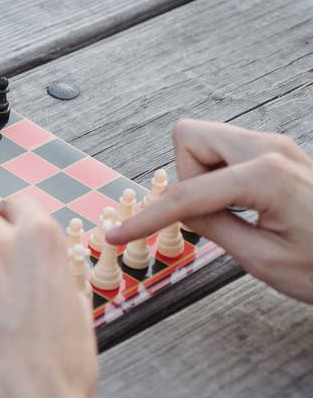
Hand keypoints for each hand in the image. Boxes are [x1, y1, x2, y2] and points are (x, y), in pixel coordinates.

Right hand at [107, 119, 312, 302]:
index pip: (185, 193)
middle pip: (189, 138)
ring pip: (206, 141)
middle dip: (183, 177)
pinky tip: (241, 208)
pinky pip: (227, 152)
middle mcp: (270, 149)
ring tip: (232, 215)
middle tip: (207, 214)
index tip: (117, 233)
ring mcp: (277, 147)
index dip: (147, 217)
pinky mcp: (279, 154)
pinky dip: (219, 177)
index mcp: (264, 176)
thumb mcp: (263, 260)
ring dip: (202, 177)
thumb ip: (213, 227)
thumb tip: (181, 211)